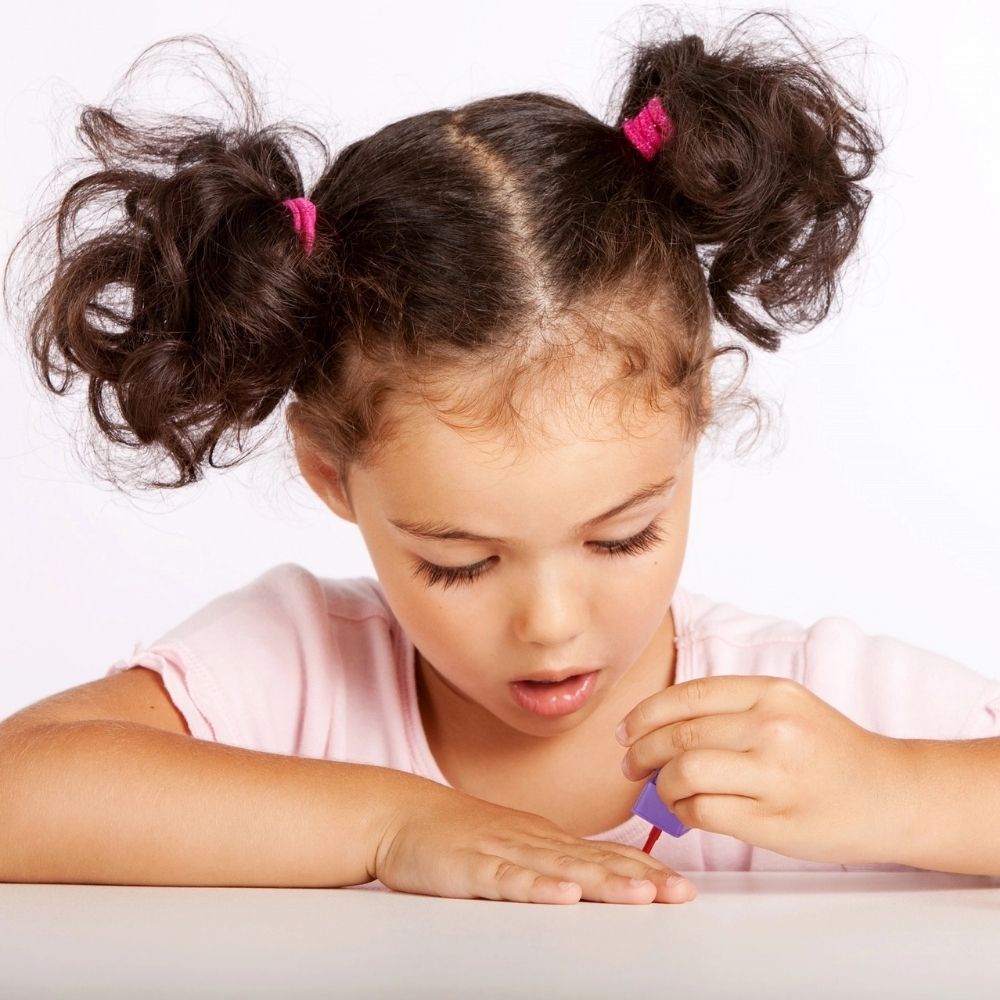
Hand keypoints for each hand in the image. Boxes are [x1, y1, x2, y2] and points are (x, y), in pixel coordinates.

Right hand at [374, 779, 698, 903]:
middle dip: (640, 879)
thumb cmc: (455, 835)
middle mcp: (531, 841)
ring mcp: (502, 851)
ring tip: (643, 895)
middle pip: (593, 862)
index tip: (680, 887)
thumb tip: (593, 879)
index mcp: (543, 838)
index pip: (602, 854)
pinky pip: (508, 880)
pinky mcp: (470, 868)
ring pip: (561, 869)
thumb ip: (549, 863)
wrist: (399, 814)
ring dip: (604, 882)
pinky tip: (564, 897)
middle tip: (680, 894)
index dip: (642, 870)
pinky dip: (538, 888)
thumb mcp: (511, 847)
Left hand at [617, 675, 916, 864]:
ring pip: (685, 773)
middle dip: (641, 752)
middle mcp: (773, 727)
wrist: (893, 794)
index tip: (626, 731)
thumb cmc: (831, 751)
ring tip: (662, 792)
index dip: (645, 714)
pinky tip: (687, 812)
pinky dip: (683, 812)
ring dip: (661, 786)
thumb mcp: (787, 708)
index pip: (687, 696)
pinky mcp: (776, 820)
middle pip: (679, 735)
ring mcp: (776, 775)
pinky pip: (705, 811)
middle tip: (630, 766)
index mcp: (771, 693)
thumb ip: (730, 711)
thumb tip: (655, 728)